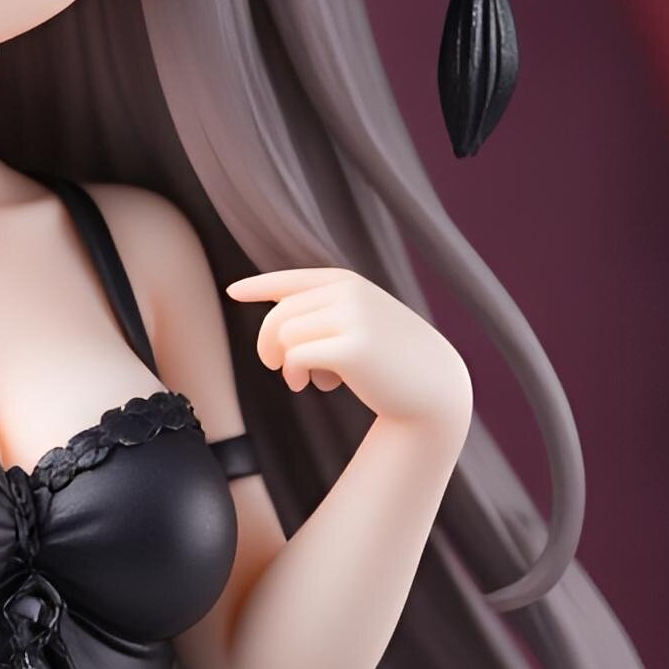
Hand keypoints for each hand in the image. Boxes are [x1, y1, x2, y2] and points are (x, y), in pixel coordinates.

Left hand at [226, 267, 472, 433]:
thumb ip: (325, 314)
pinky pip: (296, 357)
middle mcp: (349, 293)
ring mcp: (354, 318)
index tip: (233, 291)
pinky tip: (313, 385)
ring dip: (285, 363)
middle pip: (279, 315)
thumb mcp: (360, 324)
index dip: (259, 286)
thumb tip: (277, 321)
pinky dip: (294, 374)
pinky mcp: (353, 348)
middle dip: (268, 344)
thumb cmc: (392, 360)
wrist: (435, 387)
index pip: (291, 280)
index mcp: (348, 283)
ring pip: (284, 335)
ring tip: (305, 380)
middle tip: (274, 366)